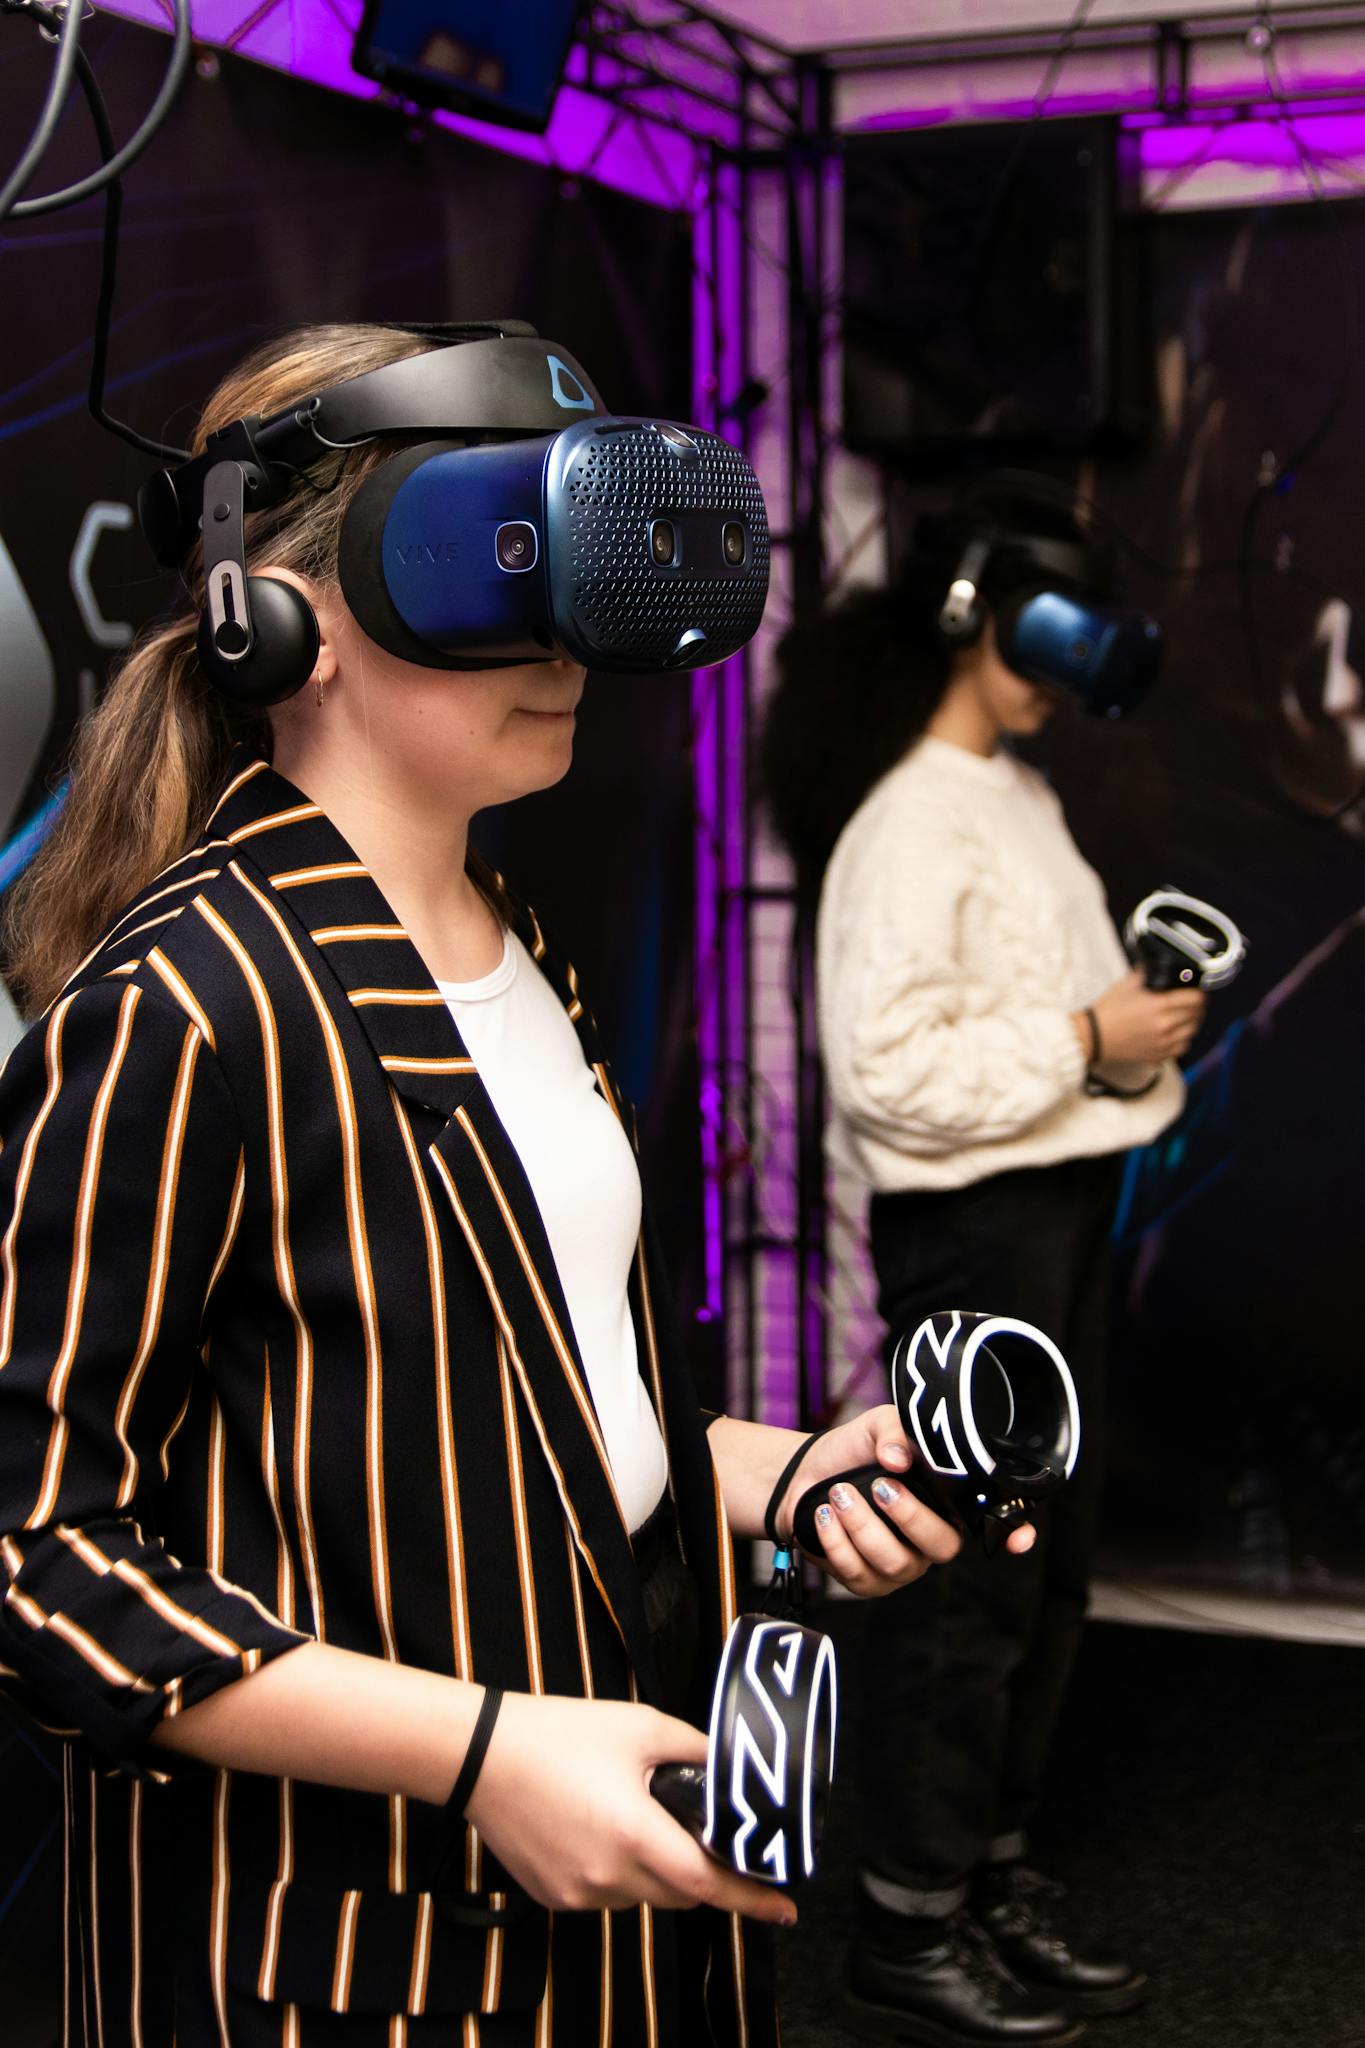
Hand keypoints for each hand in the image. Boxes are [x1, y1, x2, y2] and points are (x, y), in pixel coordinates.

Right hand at [465, 1692, 796, 1924]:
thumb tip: (728, 1767)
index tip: (784, 1908)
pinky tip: (599, 1827)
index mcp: (633, 1833)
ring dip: (654, 1868)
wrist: (482, 1755)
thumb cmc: (557, 1735)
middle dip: (698, 1868)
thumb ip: (694, 1749)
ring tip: (632, 1813)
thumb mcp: (639, 1726)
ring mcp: (578, 1893)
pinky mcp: (555, 1896)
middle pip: (679, 1891)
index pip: (706, 1882)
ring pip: (642, 1894)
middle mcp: (607, 1874)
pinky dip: (618, 1870)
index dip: (750, 1897)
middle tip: (700, 1832)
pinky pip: (606, 1893)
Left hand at [776, 1406, 1034, 1594]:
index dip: (1013, 1533)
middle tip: (880, 1486)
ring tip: (838, 1495)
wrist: (806, 1473)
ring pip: (895, 1562)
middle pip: (944, 1547)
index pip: (993, 1522)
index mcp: (948, 1502)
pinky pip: (858, 1573)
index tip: (1018, 1538)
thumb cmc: (854, 1451)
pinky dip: (836, 1540)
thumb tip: (898, 1457)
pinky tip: (825, 1515)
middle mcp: (932, 1538)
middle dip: (910, 1516)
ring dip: (862, 1525)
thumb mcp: (878, 1426)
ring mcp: (902, 1565)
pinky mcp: (866, 1582)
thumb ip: (894, 1431)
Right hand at [1085, 968, 1205, 1065]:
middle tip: (1192, 1002)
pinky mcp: (1158, 1055)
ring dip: (1192, 1023)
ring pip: (1192, 1032)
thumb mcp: (1126, 984)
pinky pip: (1182, 1048)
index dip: (1199, 993)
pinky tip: (1176, 1033)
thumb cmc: (1108, 1012)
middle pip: (1197, 1015)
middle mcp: (1164, 1025)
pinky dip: (1183, 1040)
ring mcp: (1163, 1042)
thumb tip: (1160, 967)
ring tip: (1186, 1017)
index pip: (1195, 999)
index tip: (1197, 991)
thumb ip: (1147, 974)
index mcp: (1158, 1005)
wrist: (1094, 1037)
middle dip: (1197, 1007)